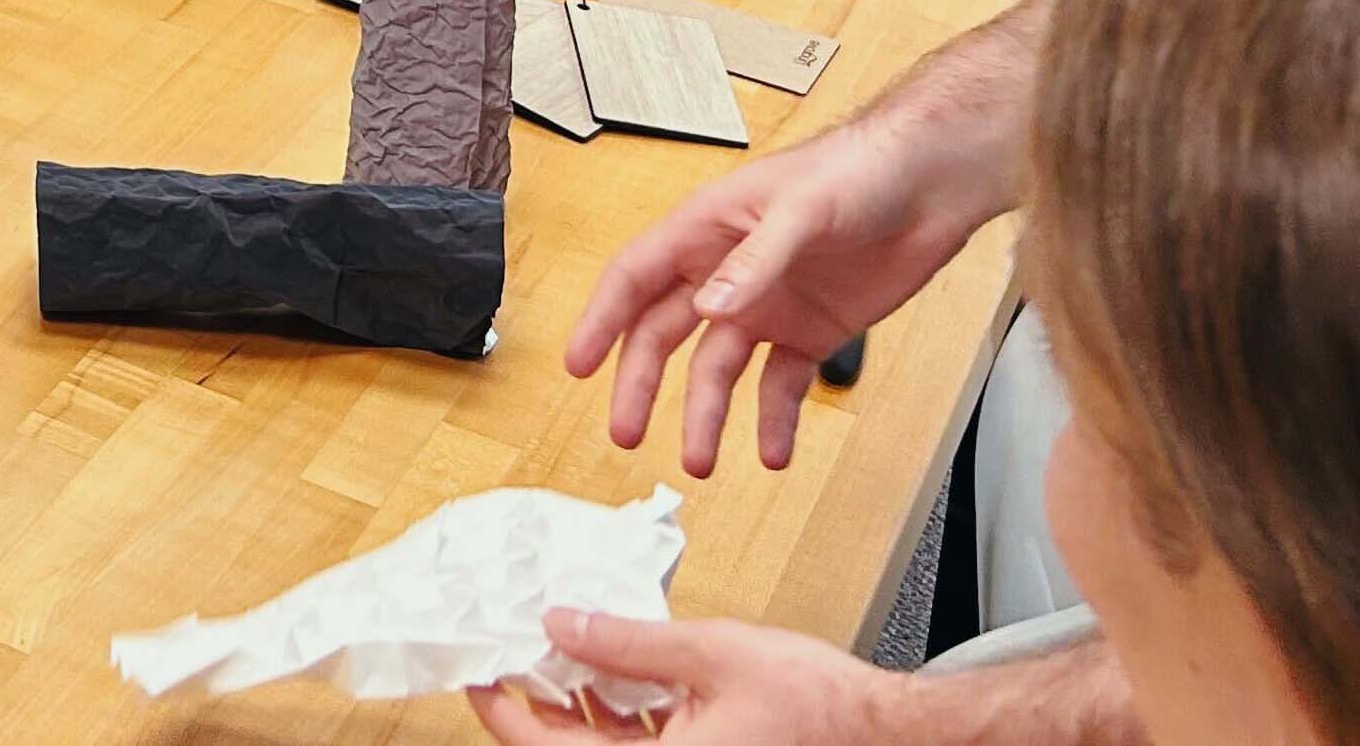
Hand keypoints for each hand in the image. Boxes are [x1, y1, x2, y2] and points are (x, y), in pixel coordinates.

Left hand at [469, 611, 916, 743]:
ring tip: (556, 648)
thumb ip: (628, 642)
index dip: (503, 713)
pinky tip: (612, 667)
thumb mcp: (711, 654)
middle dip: (536, 703)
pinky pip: (639, 745)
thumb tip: (561, 625)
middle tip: (510, 652)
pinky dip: (618, 711)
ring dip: (576, 706)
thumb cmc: (818, 706)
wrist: (883, 732)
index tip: (476, 676)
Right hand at [563, 112, 999, 476]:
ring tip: (701, 460)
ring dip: (706, 414)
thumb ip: (754, 262)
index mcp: (707, 228)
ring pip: (718, 369)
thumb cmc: (859, 170)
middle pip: (665, 334)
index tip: (579, 365)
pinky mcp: (811, 331)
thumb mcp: (801, 211)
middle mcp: (727, 271)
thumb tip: (708, 309)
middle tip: (627, 431)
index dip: (602, 320)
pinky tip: (771, 451)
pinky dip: (773, 420)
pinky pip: (780, 384)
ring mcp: (768, 304)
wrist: (931, 185)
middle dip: (641, 384)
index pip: (636, 277)